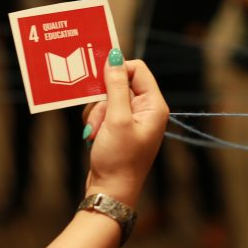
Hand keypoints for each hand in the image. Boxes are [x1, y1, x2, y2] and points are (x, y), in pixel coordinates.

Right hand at [82, 52, 168, 207]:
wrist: (110, 191)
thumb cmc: (119, 159)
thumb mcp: (116, 119)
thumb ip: (115, 86)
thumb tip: (114, 56)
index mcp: (154, 105)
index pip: (137, 69)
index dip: (117, 71)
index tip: (98, 80)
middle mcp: (146, 109)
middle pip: (118, 83)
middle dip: (102, 100)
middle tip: (99, 120)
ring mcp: (132, 119)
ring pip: (106, 98)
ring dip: (96, 113)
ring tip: (95, 134)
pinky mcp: (118, 127)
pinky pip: (102, 111)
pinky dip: (94, 121)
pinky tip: (93, 137)